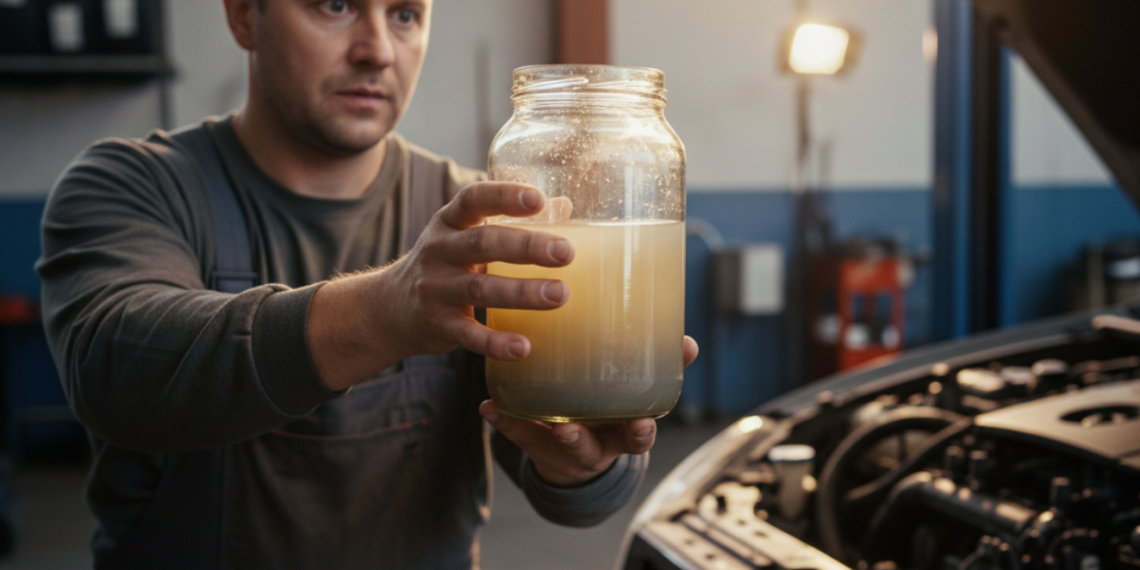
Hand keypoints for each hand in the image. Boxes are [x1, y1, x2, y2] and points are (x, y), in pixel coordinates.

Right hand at [307, 183, 573, 390]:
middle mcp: (439, 251)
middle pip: (483, 243)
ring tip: (560, 295)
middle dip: (526, 247)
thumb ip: (508, 221)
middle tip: (566, 252)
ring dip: (521, 292)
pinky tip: (523, 347)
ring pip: (480, 289)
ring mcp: (435, 289)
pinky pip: (468, 334)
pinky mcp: (437, 325)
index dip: (504, 197)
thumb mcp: (465, 235)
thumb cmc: (446, 264)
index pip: (473, 199)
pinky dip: (495, 342)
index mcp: (449, 222)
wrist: (388, 308)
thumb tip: (565, 205)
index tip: (538, 199)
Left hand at [480, 336, 699, 487]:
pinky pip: (517, 432)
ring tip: (548, 423)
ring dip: (552, 433)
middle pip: (596, 449)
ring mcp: (563, 446)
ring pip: (559, 444)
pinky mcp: (534, 441)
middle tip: (579, 429)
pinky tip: (489, 406)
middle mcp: (595, 445)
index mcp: (620, 434)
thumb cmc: (610, 414)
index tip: (643, 425)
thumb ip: (664, 371)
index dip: (640, 433)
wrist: (574, 460)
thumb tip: (690, 344)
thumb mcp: (636, 398)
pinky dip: (503, 421)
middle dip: (590, 440)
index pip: (637, 437)